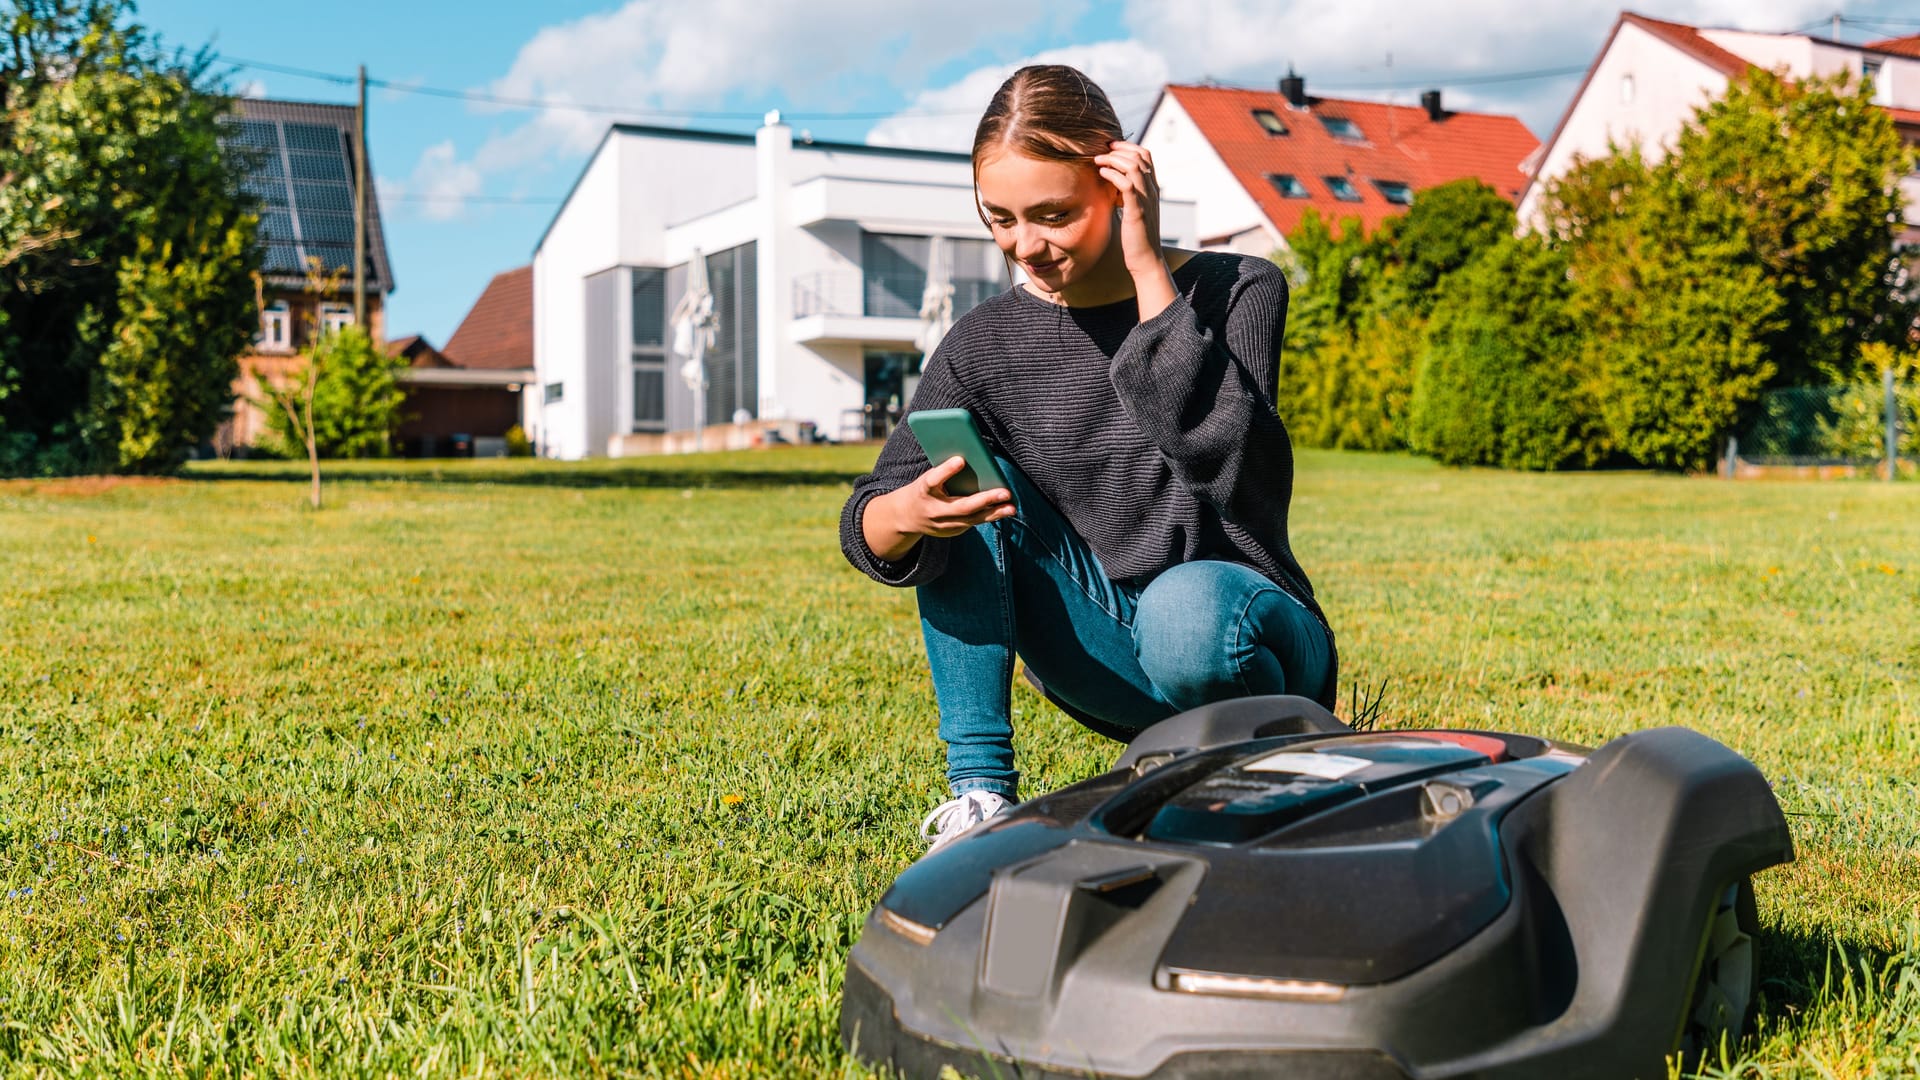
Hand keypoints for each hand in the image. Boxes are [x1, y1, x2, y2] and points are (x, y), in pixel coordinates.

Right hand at [864, 456, 1013, 561]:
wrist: (906, 517)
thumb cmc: (923, 489)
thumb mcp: (927, 479)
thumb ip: (945, 472)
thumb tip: (971, 457)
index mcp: (923, 491)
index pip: (933, 480)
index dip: (946, 470)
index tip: (961, 459)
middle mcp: (933, 510)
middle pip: (961, 506)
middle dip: (985, 499)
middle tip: (1005, 492)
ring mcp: (943, 525)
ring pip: (972, 519)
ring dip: (994, 513)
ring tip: (1012, 507)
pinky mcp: (952, 531)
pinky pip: (973, 522)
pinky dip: (989, 515)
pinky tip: (1004, 509)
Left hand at [1093, 140, 1164, 276]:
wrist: (1145, 259)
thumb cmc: (1136, 237)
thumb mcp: (1132, 210)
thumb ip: (1126, 196)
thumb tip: (1111, 185)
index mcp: (1151, 188)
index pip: (1145, 156)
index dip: (1128, 146)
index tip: (1110, 147)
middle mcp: (1152, 190)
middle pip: (1140, 156)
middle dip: (1119, 149)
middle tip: (1101, 151)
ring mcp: (1146, 199)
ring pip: (1134, 166)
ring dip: (1114, 159)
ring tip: (1098, 161)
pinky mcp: (1137, 210)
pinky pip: (1127, 184)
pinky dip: (1113, 175)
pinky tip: (1102, 175)